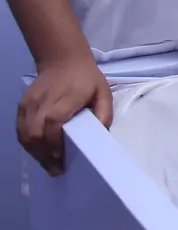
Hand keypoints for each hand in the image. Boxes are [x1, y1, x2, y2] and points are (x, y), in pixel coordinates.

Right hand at [18, 58, 112, 174]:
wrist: (63, 60)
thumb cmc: (86, 79)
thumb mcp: (103, 92)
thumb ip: (104, 113)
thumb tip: (100, 135)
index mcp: (66, 98)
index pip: (53, 122)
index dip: (54, 141)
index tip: (61, 156)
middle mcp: (44, 101)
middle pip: (35, 132)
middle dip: (45, 154)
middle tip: (56, 169)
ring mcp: (30, 103)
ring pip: (25, 134)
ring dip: (35, 152)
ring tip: (48, 164)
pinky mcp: (22, 105)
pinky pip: (21, 130)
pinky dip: (28, 144)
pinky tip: (39, 152)